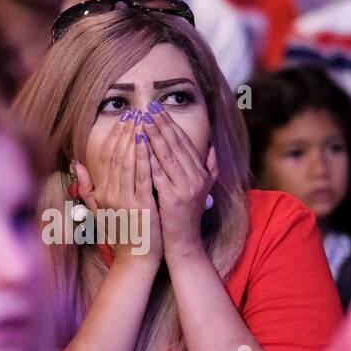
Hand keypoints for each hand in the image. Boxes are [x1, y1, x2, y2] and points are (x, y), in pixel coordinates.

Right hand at [73, 119, 161, 267]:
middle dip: (126, 132)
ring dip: (135, 139)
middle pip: (117, 156)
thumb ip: (88, 187)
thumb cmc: (122, 234)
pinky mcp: (141, 207)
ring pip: (128, 164)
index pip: (106, 158)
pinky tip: (148, 143)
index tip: (124, 119)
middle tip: (135, 112)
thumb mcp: (100, 210)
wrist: (136, 259)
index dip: (114, 136)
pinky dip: (144, 159)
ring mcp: (125, 201)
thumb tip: (76, 164)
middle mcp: (111, 195)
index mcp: (102, 193)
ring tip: (143, 120)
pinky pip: (142, 178)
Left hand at [143, 109, 216, 260]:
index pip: (184, 143)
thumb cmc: (186, 216)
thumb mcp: (203, 190)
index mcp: (201, 173)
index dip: (171, 124)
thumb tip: (212, 148)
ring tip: (143, 119)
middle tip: (148, 106)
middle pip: (176, 144)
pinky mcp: (173, 198)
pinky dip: (148, 157)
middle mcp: (196, 178)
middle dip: (162, 123)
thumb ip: (209, 168)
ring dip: (154, 135)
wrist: (184, 244)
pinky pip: (158, 173)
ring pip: (167, 155)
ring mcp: (186, 187)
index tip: (158, 109)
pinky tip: (139, 144)